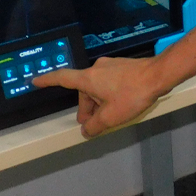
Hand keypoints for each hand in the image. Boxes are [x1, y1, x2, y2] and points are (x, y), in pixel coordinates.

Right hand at [31, 56, 164, 136]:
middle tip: (94, 124)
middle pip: (84, 90)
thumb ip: (94, 126)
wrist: (159, 75)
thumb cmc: (133, 94)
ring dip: (101, 102)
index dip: (47, 81)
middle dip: (88, 108)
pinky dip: (111, 94)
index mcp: (89, 78)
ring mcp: (112, 66)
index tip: (36, 80)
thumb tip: (86, 130)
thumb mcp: (110, 117)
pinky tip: (123, 104)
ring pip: (99, 87)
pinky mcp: (124, 67)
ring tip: (113, 115)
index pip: (62, 78)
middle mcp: (97, 68)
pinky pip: (111, 82)